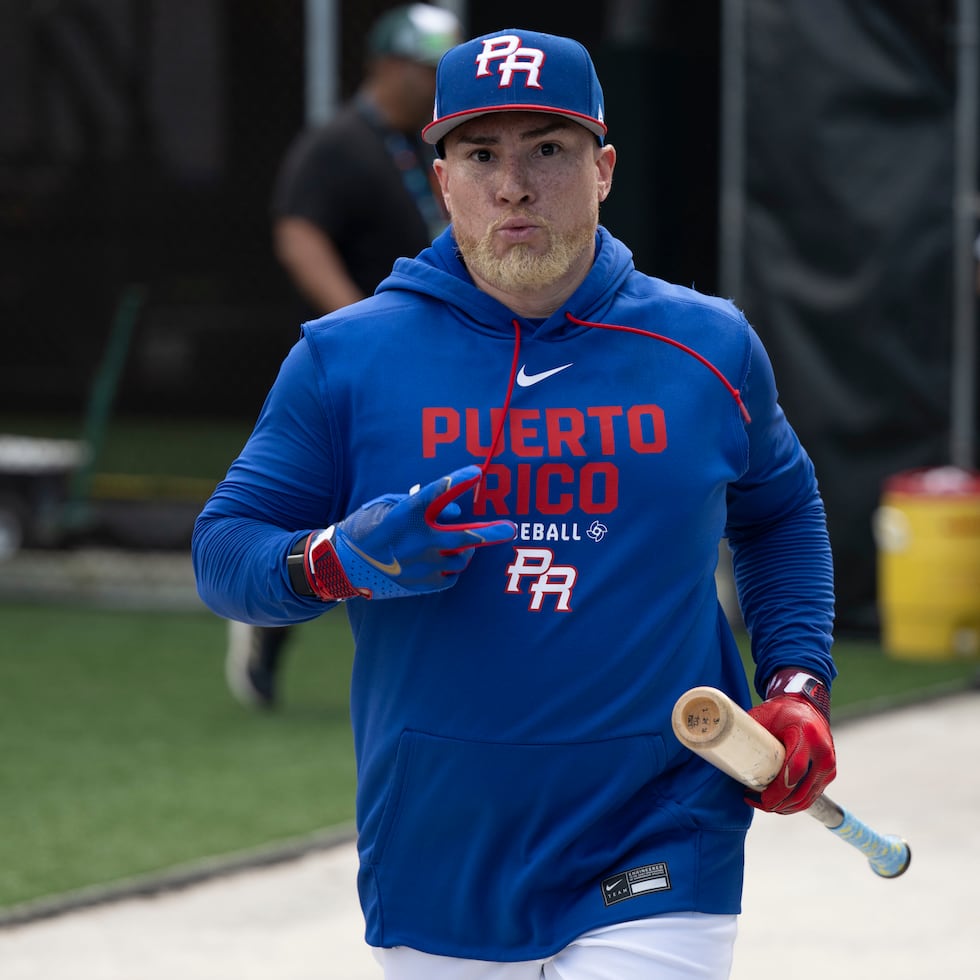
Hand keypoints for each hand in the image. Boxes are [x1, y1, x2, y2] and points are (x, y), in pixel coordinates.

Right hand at [303, 465, 515, 599]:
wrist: (343, 566)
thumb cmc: (366, 528)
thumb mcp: (386, 505)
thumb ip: (422, 503)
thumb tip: (454, 511)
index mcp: (405, 516)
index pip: (437, 493)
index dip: (458, 481)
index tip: (476, 472)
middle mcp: (417, 541)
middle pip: (467, 536)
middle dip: (493, 532)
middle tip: (510, 529)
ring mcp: (422, 566)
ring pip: (462, 557)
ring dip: (465, 548)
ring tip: (459, 544)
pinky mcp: (422, 584)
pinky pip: (452, 575)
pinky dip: (453, 566)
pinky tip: (445, 559)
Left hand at [745, 671, 835, 813]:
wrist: (807, 705)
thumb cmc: (781, 711)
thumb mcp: (763, 716)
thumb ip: (746, 732)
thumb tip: (716, 743)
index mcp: (806, 736)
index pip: (792, 771)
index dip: (775, 790)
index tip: (754, 795)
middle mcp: (822, 753)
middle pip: (800, 791)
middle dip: (776, 803)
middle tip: (752, 800)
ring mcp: (828, 765)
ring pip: (806, 798)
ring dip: (784, 807)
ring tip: (761, 802)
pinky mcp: (828, 773)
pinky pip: (811, 795)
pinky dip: (794, 802)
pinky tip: (776, 802)